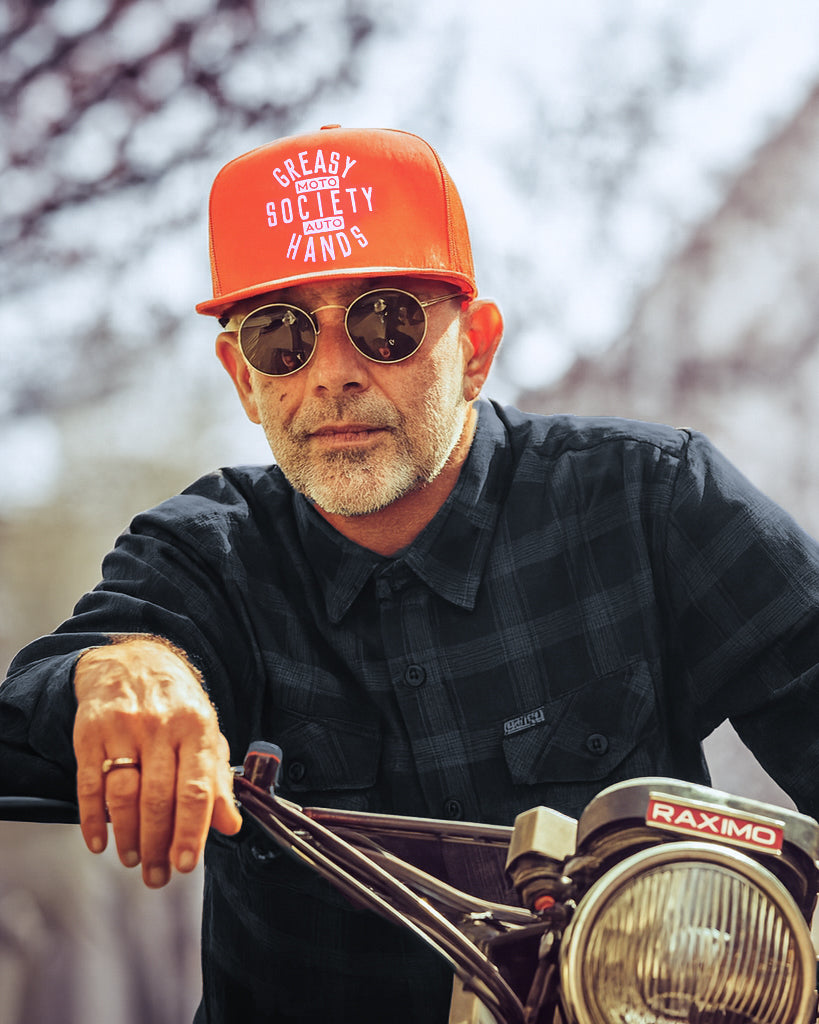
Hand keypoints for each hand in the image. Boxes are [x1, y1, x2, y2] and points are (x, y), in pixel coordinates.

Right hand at [73, 636, 241, 887]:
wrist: (133, 660)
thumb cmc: (176, 704)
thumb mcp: (206, 732)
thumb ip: (218, 780)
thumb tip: (231, 826)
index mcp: (197, 727)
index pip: (196, 788)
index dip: (192, 831)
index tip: (187, 864)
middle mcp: (160, 726)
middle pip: (158, 798)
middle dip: (157, 845)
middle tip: (157, 875)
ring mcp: (123, 728)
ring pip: (124, 794)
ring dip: (127, 836)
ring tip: (132, 859)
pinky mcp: (90, 731)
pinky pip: (89, 783)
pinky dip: (92, 819)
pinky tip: (98, 843)